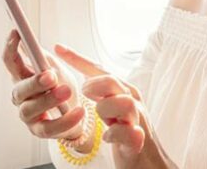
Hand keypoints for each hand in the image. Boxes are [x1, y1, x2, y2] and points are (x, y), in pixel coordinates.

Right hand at [1, 29, 85, 141]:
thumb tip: (32, 42)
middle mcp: (20, 97)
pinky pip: (50, 127)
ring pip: (31, 108)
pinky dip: (65, 120)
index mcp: (22, 77)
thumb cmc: (62, 88)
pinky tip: (78, 112)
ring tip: (66, 91)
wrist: (76, 113)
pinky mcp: (40, 131)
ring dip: (49, 100)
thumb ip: (44, 58)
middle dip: (34, 81)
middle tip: (51, 75)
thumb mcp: (56, 68)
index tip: (17, 33)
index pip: (10, 61)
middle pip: (19, 89)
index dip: (10, 47)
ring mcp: (28, 115)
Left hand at [54, 43, 173, 168]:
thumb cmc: (127, 133)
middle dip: (93, 86)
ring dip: (105, 109)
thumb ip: (102, 94)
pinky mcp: (139, 141)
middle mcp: (133, 101)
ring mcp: (138, 120)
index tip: (58, 49)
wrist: (148, 162)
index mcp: (124, 91)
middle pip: (112, 80)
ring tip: (103, 120)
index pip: (100, 69)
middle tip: (85, 96)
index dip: (77, 59)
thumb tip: (85, 79)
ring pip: (124, 102)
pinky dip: (115, 133)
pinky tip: (108, 137)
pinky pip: (128, 132)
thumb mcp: (113, 109)